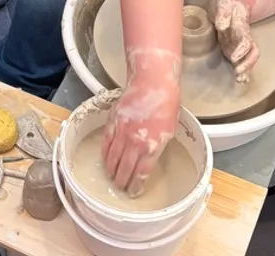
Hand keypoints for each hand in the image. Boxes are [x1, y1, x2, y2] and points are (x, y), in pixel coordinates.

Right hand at [102, 75, 179, 196]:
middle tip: (121, 188)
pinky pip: (106, 143)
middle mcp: (135, 141)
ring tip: (111, 177)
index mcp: (152, 145)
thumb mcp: (169, 129)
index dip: (136, 185)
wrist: (152, 82)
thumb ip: (157, 145)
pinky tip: (105, 160)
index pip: (141, 172)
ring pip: (112, 158)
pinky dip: (105, 154)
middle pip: (125, 169)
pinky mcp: (113, 122)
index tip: (134, 191)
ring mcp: (122, 131)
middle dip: (122, 181)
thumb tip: (149, 156)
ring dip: (111, 170)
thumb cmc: (166, 103)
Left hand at [207, 0, 258, 82]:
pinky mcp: (234, 49)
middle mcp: (243, 37)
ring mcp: (239, 44)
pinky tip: (242, 79)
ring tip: (240, 79)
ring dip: (246, 69)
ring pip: (249, 58)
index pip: (245, 40)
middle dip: (247, 64)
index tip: (233, 58)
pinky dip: (243, 70)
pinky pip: (242, 60)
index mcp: (240, 27)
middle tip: (238, 73)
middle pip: (252, 52)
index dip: (241, 50)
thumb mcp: (221, 3)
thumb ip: (222, 12)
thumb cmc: (225, 4)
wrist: (229, 4)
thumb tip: (222, 26)